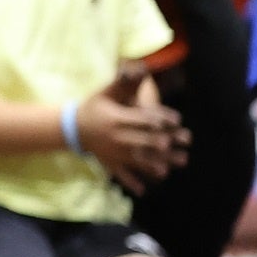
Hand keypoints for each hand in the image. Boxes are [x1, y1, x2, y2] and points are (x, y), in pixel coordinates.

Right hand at [78, 71, 189, 191]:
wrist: (70, 127)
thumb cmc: (92, 107)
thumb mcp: (105, 93)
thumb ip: (124, 82)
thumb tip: (141, 67)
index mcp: (117, 119)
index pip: (143, 119)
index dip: (162, 119)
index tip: (177, 121)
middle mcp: (117, 137)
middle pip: (146, 141)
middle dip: (167, 142)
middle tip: (186, 142)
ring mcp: (113, 153)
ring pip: (139, 160)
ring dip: (159, 164)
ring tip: (176, 165)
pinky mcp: (109, 163)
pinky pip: (121, 175)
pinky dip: (131, 183)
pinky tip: (144, 190)